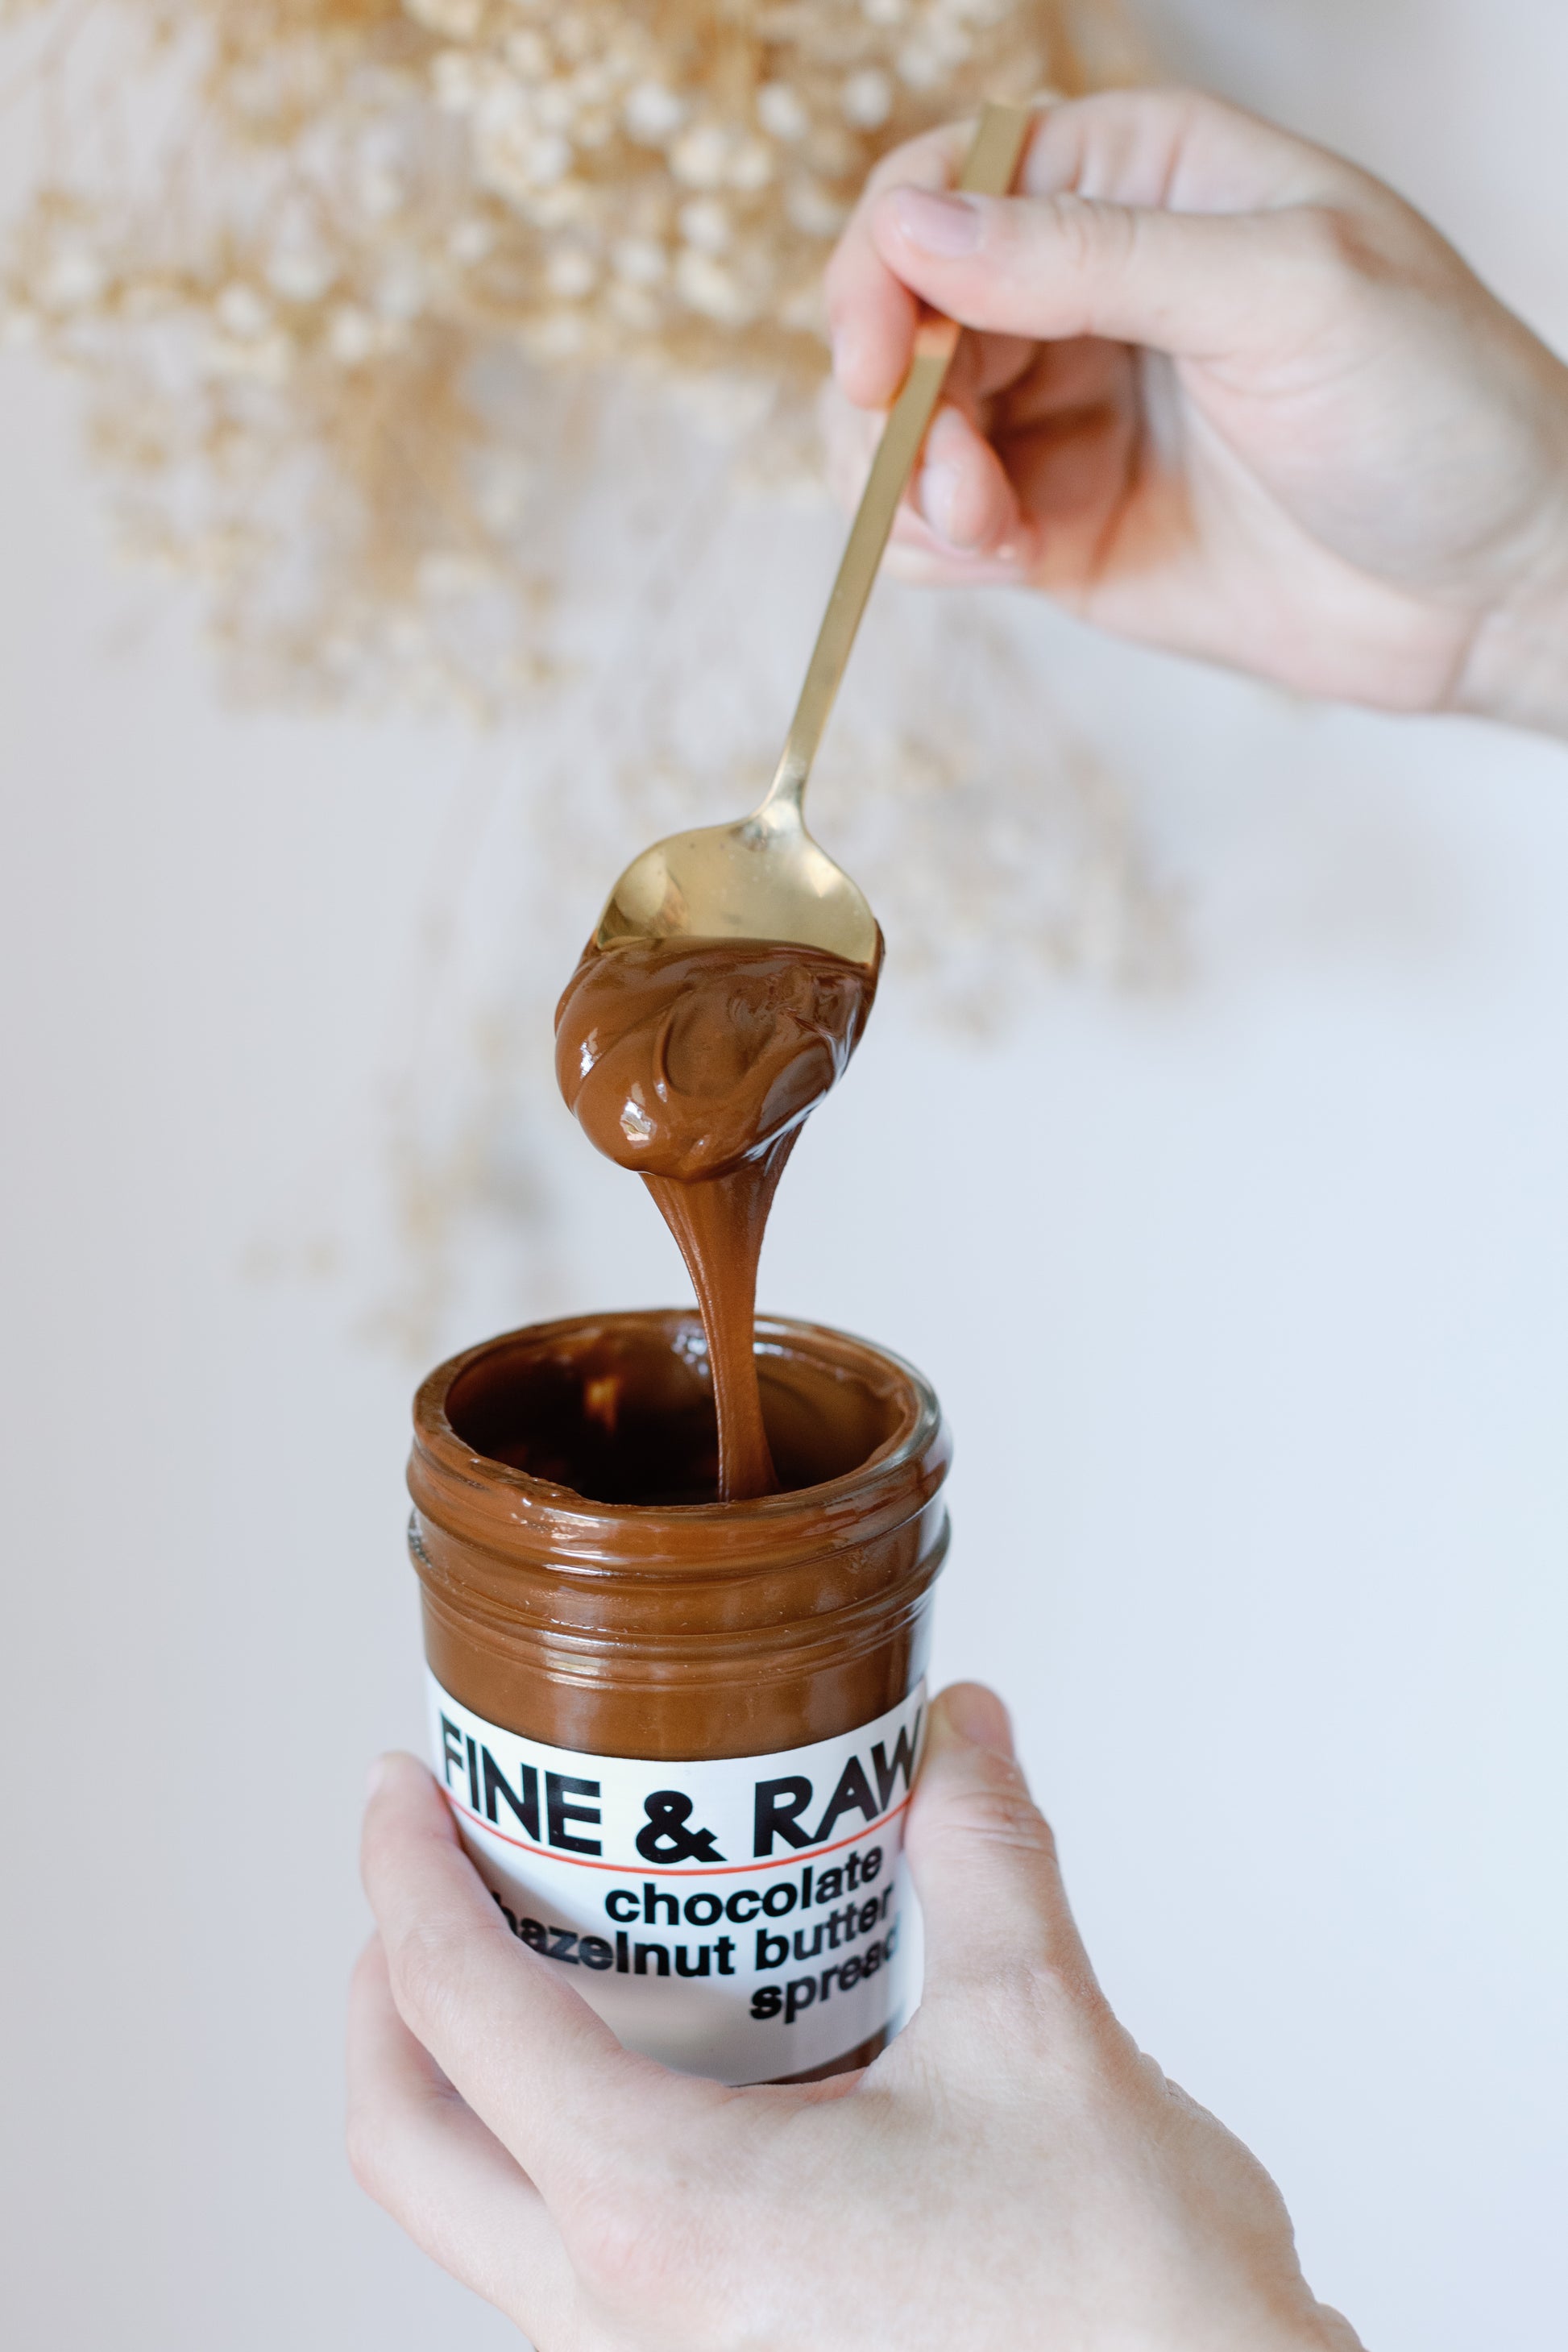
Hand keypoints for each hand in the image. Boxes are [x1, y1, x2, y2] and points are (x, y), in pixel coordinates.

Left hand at [349, 1684, 1361, 2350]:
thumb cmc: (1124, 2312)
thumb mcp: (1042, 2033)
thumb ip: (984, 1855)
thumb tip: (960, 1736)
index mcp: (670, 2215)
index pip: (459, 2012)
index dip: (402, 1874)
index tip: (399, 1787)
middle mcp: (626, 2319)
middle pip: (404, 2138)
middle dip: (384, 1984)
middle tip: (430, 1868)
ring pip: (470, 2216)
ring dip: (460, 2076)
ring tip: (534, 1951)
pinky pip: (555, 2262)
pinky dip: (545, 2146)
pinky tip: (649, 2070)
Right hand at [823, 89, 1567, 736]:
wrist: (1490, 585)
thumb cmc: (1432, 406)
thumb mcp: (1281, 293)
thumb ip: (1093, 256)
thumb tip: (912, 228)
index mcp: (1140, 179)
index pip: (948, 183)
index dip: (886, 263)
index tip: (881, 361)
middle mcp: (1082, 286)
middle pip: (902, 312)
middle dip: (896, 400)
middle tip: (951, 478)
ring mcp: (1062, 410)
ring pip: (899, 428)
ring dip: (909, 483)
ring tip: (992, 532)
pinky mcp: (1055, 524)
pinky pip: (934, 524)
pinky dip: (930, 544)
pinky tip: (1004, 559)